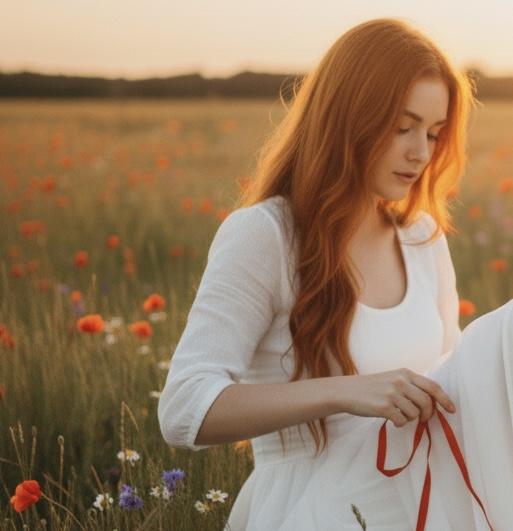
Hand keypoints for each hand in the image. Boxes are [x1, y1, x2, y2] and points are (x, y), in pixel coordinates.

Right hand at [335, 368, 456, 426]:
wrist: (347, 391)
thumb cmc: (372, 387)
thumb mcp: (392, 378)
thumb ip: (410, 385)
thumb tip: (433, 402)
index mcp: (405, 373)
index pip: (433, 386)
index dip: (445, 400)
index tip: (452, 410)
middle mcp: (400, 381)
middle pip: (427, 402)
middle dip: (427, 414)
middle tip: (422, 419)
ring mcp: (392, 394)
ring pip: (415, 413)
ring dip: (410, 418)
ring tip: (398, 415)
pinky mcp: (384, 407)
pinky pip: (402, 421)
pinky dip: (399, 423)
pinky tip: (390, 418)